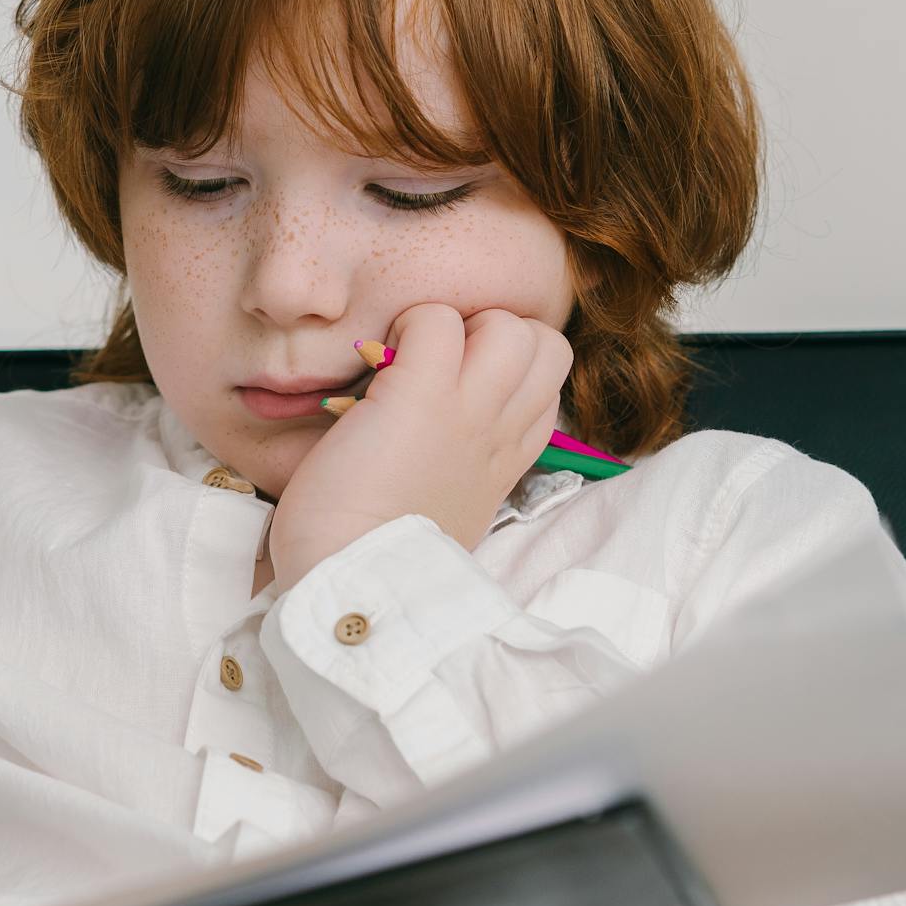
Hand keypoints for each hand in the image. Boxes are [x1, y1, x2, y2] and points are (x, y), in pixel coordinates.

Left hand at [268, 303, 572, 585]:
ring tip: (412, 355)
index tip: (462, 388)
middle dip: (500, 334)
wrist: (355, 585)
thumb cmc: (377, 559)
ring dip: (459, 323)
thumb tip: (423, 452)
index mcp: (504, 464)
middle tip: (442, 361)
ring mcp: (466, 410)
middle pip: (549, 346)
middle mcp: (498, 433)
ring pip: (510, 325)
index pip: (548, 393)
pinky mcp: (419, 392)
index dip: (510, 373)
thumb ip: (454, 476)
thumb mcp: (444, 518)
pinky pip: (435, 320)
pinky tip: (376, 361)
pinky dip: (405, 324)